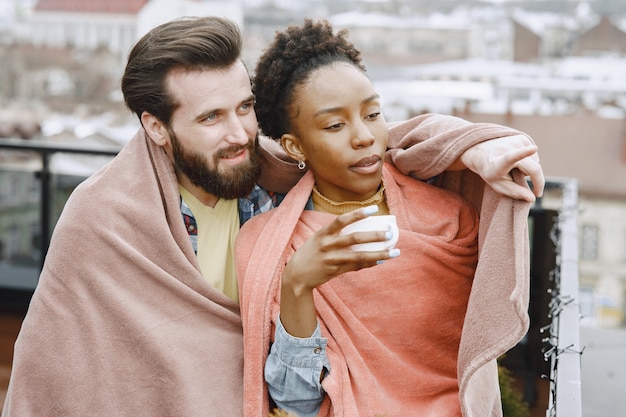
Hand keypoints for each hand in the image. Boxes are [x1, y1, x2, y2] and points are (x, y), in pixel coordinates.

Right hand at [283, 206, 399, 294]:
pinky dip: (369, 263)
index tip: (375, 209)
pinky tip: (381, 260)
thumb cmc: (312, 253)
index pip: (342, 219)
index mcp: (323, 233)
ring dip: (378, 254)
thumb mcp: (319, 239)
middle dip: (374, 235)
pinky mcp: (335, 271)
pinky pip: (356, 266)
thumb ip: (336, 235)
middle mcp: (327, 244)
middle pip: (354, 238)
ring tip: (394, 252)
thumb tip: (360, 230)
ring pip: (359, 255)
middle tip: (389, 233)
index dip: (358, 213)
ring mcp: (331, 259)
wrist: (296, 274)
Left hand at [459, 134, 543, 201]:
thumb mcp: (497, 185)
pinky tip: (517, 161)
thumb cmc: (490, 172)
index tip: (533, 148)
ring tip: (513, 169)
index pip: (511, 158)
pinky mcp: (522, 138)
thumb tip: (532, 198)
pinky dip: (529, 162)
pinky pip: (534, 156)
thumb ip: (514, 192)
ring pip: (535, 162)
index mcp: (498, 162)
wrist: (481, 153)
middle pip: (533, 167)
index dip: (523, 153)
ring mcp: (515, 141)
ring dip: (529, 170)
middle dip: (538, 181)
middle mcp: (506, 149)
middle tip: (536, 193)